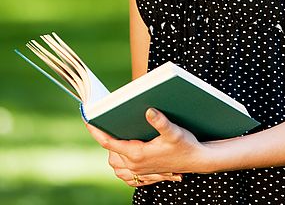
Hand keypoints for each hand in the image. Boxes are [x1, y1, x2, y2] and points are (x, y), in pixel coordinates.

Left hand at [85, 108, 208, 185]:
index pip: (109, 143)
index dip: (97, 131)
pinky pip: (125, 174)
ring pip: (116, 165)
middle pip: (110, 154)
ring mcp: (140, 172)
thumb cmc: (186, 145)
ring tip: (116, 136)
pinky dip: (121, 165)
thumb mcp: (175, 131)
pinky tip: (125, 155)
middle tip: (107, 123)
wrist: (197, 161)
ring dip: (113, 153)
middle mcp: (136, 165)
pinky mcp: (145, 175)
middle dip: (107, 140)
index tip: (88, 121)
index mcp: (138, 154)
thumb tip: (148, 110)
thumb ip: (161, 121)